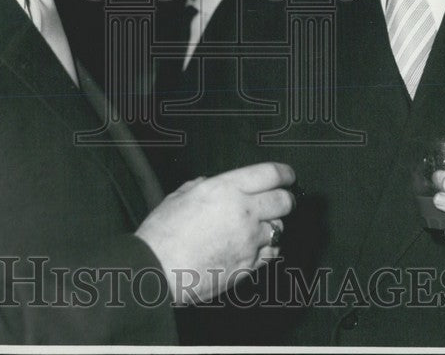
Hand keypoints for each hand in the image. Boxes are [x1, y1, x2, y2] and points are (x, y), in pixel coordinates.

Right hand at [135, 162, 294, 303]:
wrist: (157, 271)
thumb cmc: (162, 234)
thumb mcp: (179, 197)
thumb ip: (200, 186)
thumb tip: (209, 184)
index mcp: (226, 189)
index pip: (271, 174)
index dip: (285, 174)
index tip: (288, 176)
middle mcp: (244, 212)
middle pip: (284, 202)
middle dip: (285, 199)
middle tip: (280, 200)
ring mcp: (249, 241)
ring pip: (279, 229)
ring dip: (273, 225)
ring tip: (260, 226)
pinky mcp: (248, 265)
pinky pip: (270, 254)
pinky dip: (266, 249)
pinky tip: (254, 247)